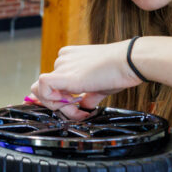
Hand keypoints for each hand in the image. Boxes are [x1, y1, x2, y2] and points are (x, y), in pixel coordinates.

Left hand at [29, 41, 145, 119]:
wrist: (129, 62)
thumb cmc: (119, 70)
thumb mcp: (99, 86)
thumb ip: (88, 96)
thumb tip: (84, 107)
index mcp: (70, 59)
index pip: (55, 82)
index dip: (64, 99)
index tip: (79, 107)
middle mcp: (63, 60)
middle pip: (49, 89)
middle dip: (62, 106)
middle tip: (80, 113)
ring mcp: (62, 66)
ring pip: (44, 91)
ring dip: (61, 107)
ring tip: (80, 111)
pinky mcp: (64, 74)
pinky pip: (42, 88)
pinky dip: (52, 101)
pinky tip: (71, 104)